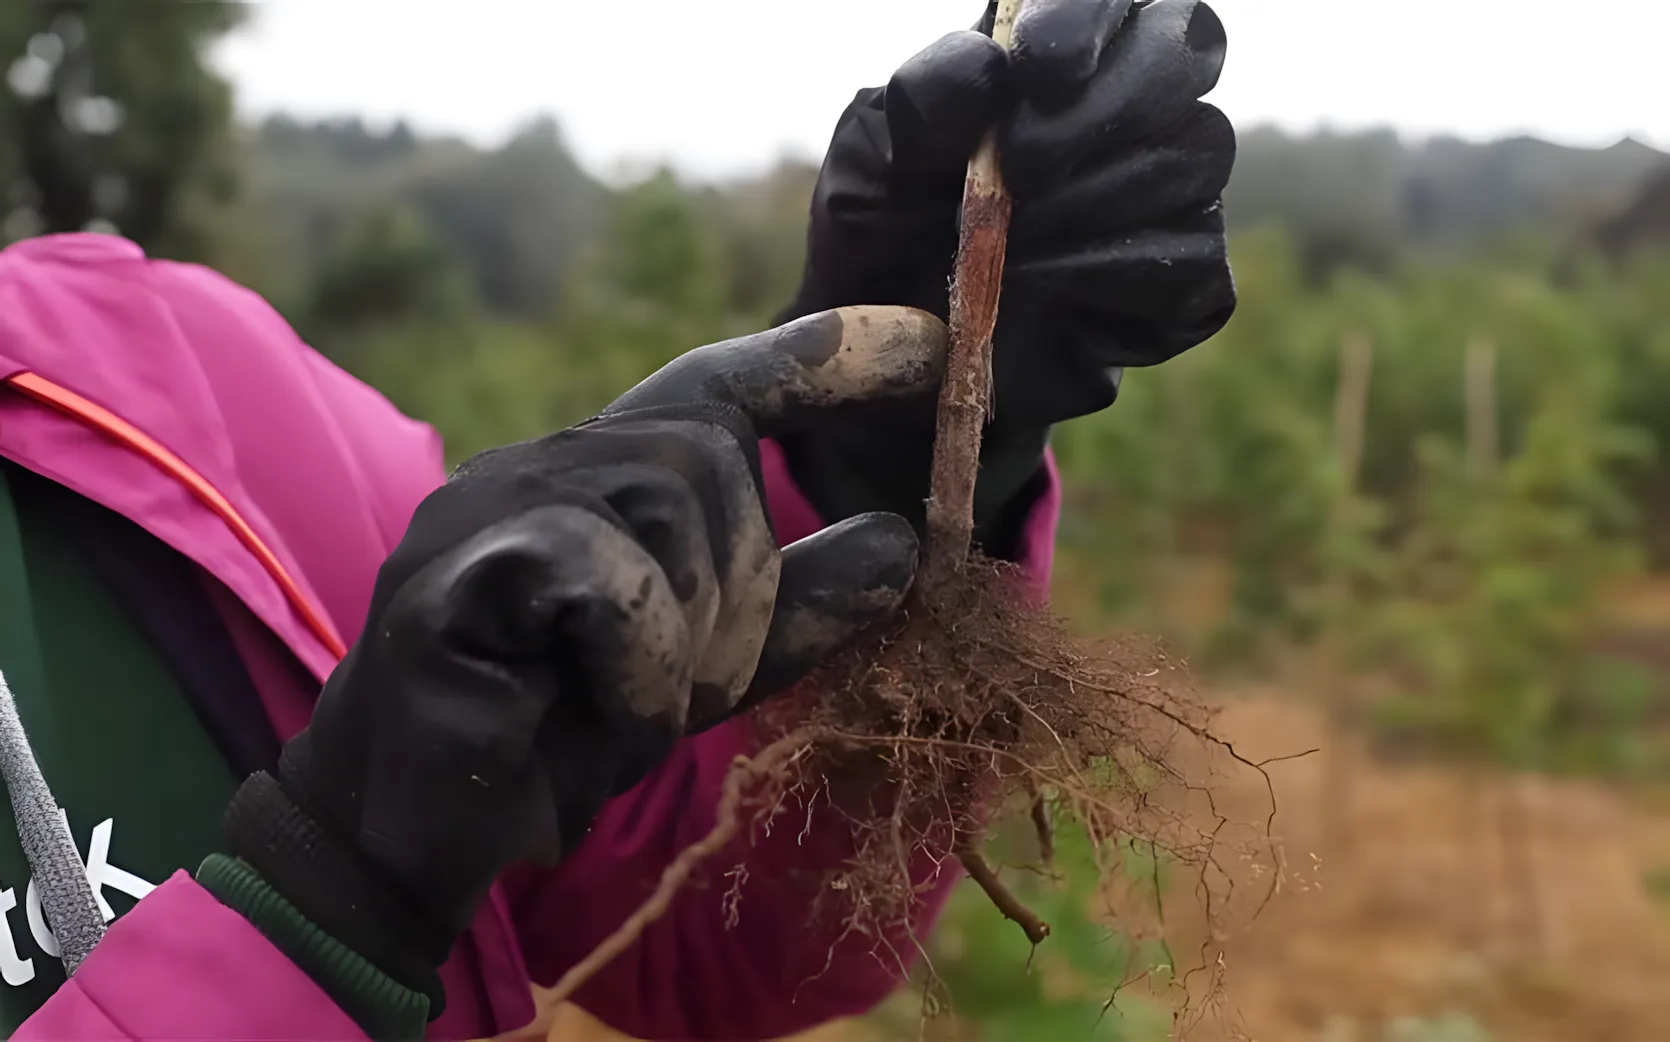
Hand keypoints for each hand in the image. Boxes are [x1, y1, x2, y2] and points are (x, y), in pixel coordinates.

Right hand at [220, 306, 946, 1013]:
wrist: (418, 833)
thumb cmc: (555, 735)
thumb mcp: (707, 664)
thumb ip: (798, 603)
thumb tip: (906, 542)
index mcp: (601, 476)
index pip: (723, 384)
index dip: (828, 357)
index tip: (935, 343)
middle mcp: (545, 463)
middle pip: (711, 457)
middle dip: (739, 586)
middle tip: (684, 688)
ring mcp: (492, 504)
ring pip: (672, 512)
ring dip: (688, 640)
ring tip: (623, 706)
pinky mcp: (457, 570)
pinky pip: (615, 584)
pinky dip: (637, 671)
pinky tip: (588, 715)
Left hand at [778, 0, 1235, 554]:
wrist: (892, 349)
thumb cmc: (887, 227)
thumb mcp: (872, 156)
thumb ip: (923, 98)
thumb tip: (992, 69)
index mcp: (1059, 54)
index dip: (1092, 16)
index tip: (1039, 66)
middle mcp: (1134, 108)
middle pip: (1184, 53)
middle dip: (1103, 109)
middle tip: (1022, 171)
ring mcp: (1172, 192)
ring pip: (1193, 155)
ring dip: (1094, 203)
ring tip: (1011, 248)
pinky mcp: (1184, 283)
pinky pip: (1194, 260)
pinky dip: (1111, 277)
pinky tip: (1044, 294)